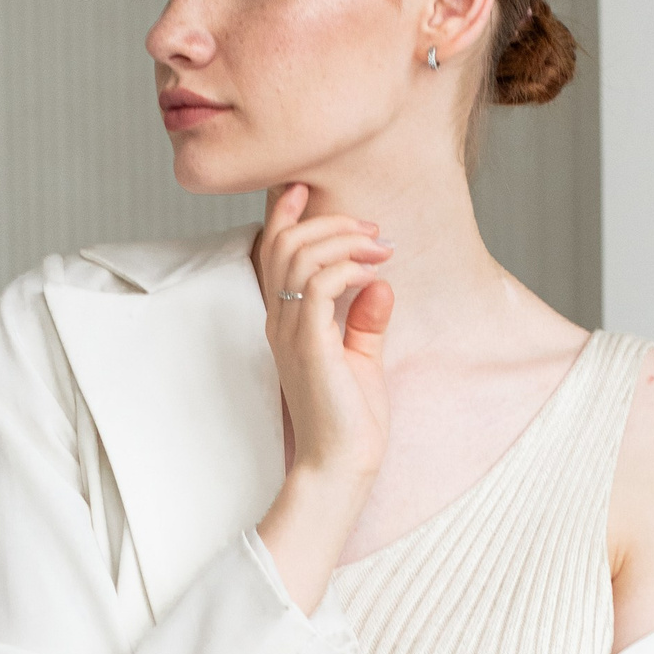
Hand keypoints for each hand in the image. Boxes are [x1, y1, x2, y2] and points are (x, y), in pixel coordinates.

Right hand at [255, 183, 394, 492]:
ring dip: (343, 239)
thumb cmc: (349, 420)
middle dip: (329, 221)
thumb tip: (380, 282)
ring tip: (380, 246)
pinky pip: (318, 284)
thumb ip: (365, 319)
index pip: (273, 253)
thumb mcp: (362, 358)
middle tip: (373, 230)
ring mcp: (290, 332)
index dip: (285, 214)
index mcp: (286, 321)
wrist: (341, 465)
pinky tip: (373, 274)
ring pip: (299, 256)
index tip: (307, 188)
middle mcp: (280, 321)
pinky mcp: (309, 344)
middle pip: (284, 243)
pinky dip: (347, 268)